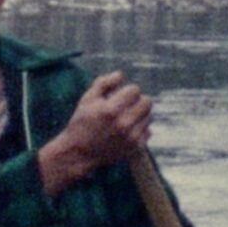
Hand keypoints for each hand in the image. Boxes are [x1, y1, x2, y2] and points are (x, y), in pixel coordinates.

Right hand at [38, 71, 151, 194]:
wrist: (79, 153)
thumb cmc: (82, 122)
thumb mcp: (87, 98)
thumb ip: (104, 82)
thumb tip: (121, 74)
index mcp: (111, 110)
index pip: (135, 90)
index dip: (127, 90)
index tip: (118, 96)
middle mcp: (123, 124)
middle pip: (147, 102)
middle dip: (137, 100)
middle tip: (126, 105)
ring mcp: (131, 137)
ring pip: (148, 116)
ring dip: (139, 115)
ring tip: (124, 118)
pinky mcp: (135, 148)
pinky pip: (148, 131)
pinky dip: (139, 129)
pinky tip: (126, 131)